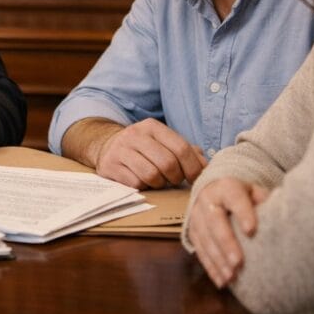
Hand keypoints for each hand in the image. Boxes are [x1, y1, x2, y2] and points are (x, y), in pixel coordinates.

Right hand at [92, 118, 207, 188]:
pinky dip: (143, 187)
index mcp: (152, 126)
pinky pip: (135, 183)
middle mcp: (135, 134)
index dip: (192, 167)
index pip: (181, 148)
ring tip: (158, 181)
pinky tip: (141, 182)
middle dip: (176, 177)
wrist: (107, 147)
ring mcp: (120, 150)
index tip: (194, 178)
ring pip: (151, 175)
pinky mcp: (109, 165)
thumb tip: (206, 165)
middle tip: (174, 180)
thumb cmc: (143, 149)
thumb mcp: (163, 143)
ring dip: (159, 184)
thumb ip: (186, 151)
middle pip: (167, 163)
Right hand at [187, 177, 269, 287]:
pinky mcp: (192, 232)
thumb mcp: (254, 191)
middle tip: (239, 263)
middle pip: (215, 221)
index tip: (252, 231)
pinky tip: (222, 282)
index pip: (234, 198)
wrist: (213, 191)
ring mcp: (196, 217)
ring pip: (205, 239)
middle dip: (226, 243)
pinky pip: (199, 251)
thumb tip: (282, 215)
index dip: (242, 213)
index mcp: (226, 187)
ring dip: (218, 260)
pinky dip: (211, 268)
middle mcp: (207, 200)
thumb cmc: (242, 195)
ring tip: (232, 277)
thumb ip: (264, 201)